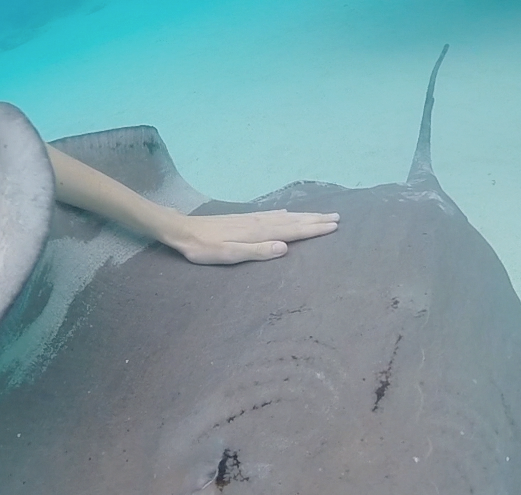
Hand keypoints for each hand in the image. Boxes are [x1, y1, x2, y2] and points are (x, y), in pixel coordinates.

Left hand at [163, 209, 339, 264]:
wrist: (183, 231)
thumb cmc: (204, 248)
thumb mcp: (229, 255)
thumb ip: (257, 251)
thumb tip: (285, 247)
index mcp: (259, 233)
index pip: (292, 231)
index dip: (313, 230)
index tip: (333, 227)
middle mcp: (259, 222)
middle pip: (293, 221)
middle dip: (315, 220)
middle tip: (337, 218)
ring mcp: (251, 219)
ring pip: (285, 216)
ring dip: (304, 215)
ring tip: (321, 214)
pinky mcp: (243, 218)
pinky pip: (271, 214)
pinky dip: (284, 213)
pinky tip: (287, 212)